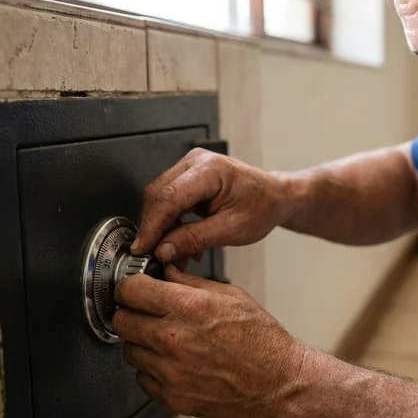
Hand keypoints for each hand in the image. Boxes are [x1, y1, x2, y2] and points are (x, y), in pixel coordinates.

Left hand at [111, 266, 307, 417]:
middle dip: (130, 313)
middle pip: (121, 320)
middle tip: (144, 313)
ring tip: (165, 340)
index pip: (132, 290)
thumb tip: (167, 272)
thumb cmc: (261, 339)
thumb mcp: (231, 296)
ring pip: (129, 351)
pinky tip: (173, 362)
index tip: (134, 289)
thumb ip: (192, 283)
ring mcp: (171, 371)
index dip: (130, 287)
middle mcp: (174, 339)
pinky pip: (143, 379)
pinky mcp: (172, 397)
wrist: (278, 381)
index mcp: (189, 307)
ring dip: (141, 343)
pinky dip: (152, 370)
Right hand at [131, 148, 288, 261]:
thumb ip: (195, 239)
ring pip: (159, 198)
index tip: (143, 248)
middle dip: (154, 228)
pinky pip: (168, 200)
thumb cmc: (262, 207)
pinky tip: (180, 241)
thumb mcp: (232, 230)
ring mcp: (190, 167)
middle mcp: (196, 162)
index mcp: (211, 170)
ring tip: (175, 253)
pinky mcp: (188, 176)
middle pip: (158, 195)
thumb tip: (164, 250)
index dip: (152, 226)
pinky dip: (170, 222)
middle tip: (155, 255)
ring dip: (162, 228)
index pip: (169, 197)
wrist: (274, 197)